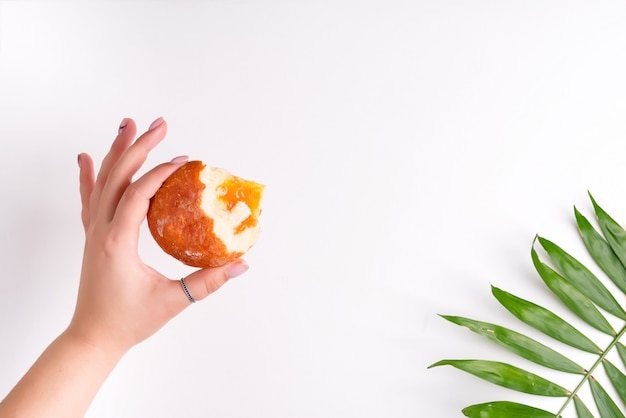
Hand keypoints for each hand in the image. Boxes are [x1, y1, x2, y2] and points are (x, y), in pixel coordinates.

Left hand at [68, 117, 248, 353]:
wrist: (93, 337)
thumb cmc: (128, 321)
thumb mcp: (172, 301)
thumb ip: (208, 282)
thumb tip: (240, 265)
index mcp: (118, 242)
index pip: (138, 195)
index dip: (160, 173)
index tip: (183, 161)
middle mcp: (101, 231)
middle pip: (117, 177)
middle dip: (138, 146)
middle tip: (159, 124)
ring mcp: (94, 232)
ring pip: (101, 181)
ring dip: (116, 152)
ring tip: (128, 125)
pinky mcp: (94, 237)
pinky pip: (88, 198)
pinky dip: (88, 175)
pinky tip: (86, 157)